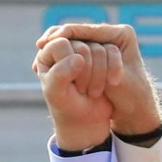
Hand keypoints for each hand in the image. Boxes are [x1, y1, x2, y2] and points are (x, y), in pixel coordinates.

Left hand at [32, 35, 120, 150]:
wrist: (86, 118)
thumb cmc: (66, 106)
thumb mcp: (56, 94)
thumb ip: (60, 75)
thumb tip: (78, 58)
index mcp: (48, 51)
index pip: (63, 43)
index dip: (68, 64)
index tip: (69, 84)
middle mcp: (68, 46)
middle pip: (83, 47)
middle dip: (85, 74)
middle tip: (81, 90)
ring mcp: (87, 49)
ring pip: (99, 49)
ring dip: (98, 75)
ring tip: (91, 91)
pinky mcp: (104, 55)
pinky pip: (113, 52)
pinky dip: (113, 71)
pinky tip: (110, 84)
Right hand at [36, 24, 161, 136]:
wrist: (135, 111)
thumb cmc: (131, 97)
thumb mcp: (114, 81)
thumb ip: (98, 66)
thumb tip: (80, 55)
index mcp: (123, 34)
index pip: (90, 30)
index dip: (69, 33)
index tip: (51, 39)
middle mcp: (114, 35)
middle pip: (81, 33)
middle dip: (60, 38)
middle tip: (39, 45)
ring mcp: (105, 44)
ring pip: (77, 41)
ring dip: (59, 46)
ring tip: (39, 51)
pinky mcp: (98, 54)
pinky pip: (76, 50)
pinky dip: (63, 55)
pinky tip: (46, 59)